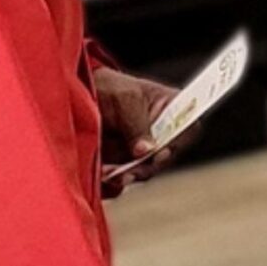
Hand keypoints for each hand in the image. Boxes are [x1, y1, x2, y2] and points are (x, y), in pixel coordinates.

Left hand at [93, 65, 184, 196]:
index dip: (177, 143)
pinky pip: (127, 176)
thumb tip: (147, 151)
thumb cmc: (109, 87)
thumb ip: (137, 124)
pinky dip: (116, 177)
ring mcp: (145, 148)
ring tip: (108, 172)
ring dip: (128, 174)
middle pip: (166, 157)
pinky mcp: (127, 161)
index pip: (188, 128)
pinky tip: (104, 173)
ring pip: (146, 170)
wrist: (78, 95)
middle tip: (129, 171)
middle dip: (147, 166)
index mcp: (172, 108)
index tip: (159, 153)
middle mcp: (162, 131)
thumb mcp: (125, 98)